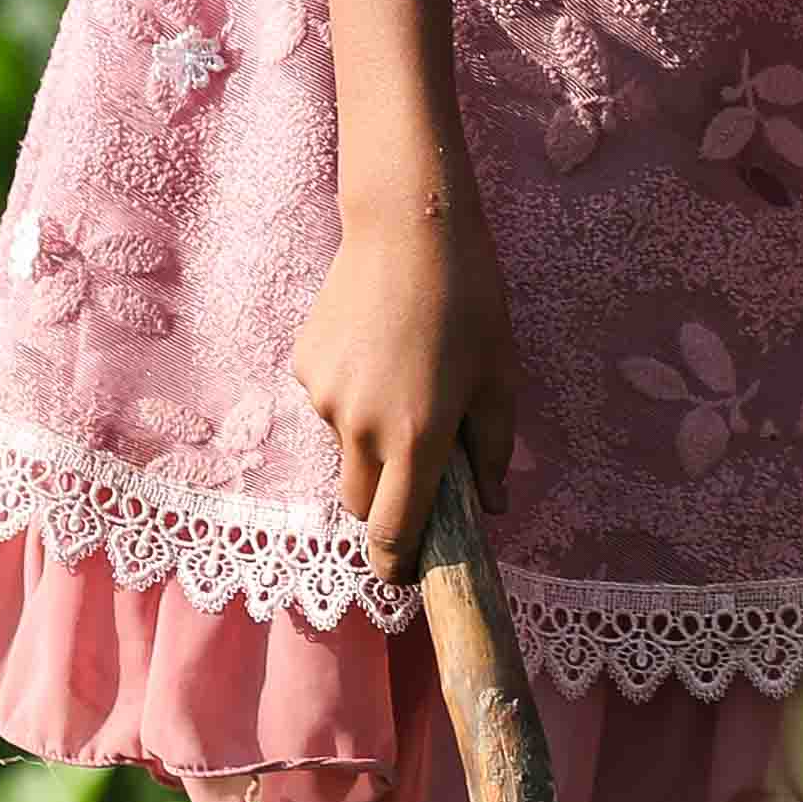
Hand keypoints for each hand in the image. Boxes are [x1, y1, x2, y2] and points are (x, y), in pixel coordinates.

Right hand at [287, 197, 507, 581]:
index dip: (397, 563)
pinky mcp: (303, 367)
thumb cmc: (471, 301)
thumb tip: (489, 505)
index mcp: (417, 439)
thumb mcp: (500, 378)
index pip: (393, 531)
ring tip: (407, 380)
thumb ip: (493, 449)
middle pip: (360, 501)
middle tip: (417, 472)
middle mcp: (361, 428)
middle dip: (384, 503)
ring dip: (370, 441)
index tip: (406, 575)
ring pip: (343, 449)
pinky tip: (379, 351)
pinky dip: (352, 399)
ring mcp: (324, 398)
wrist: (408, 227)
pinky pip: (328, 405)